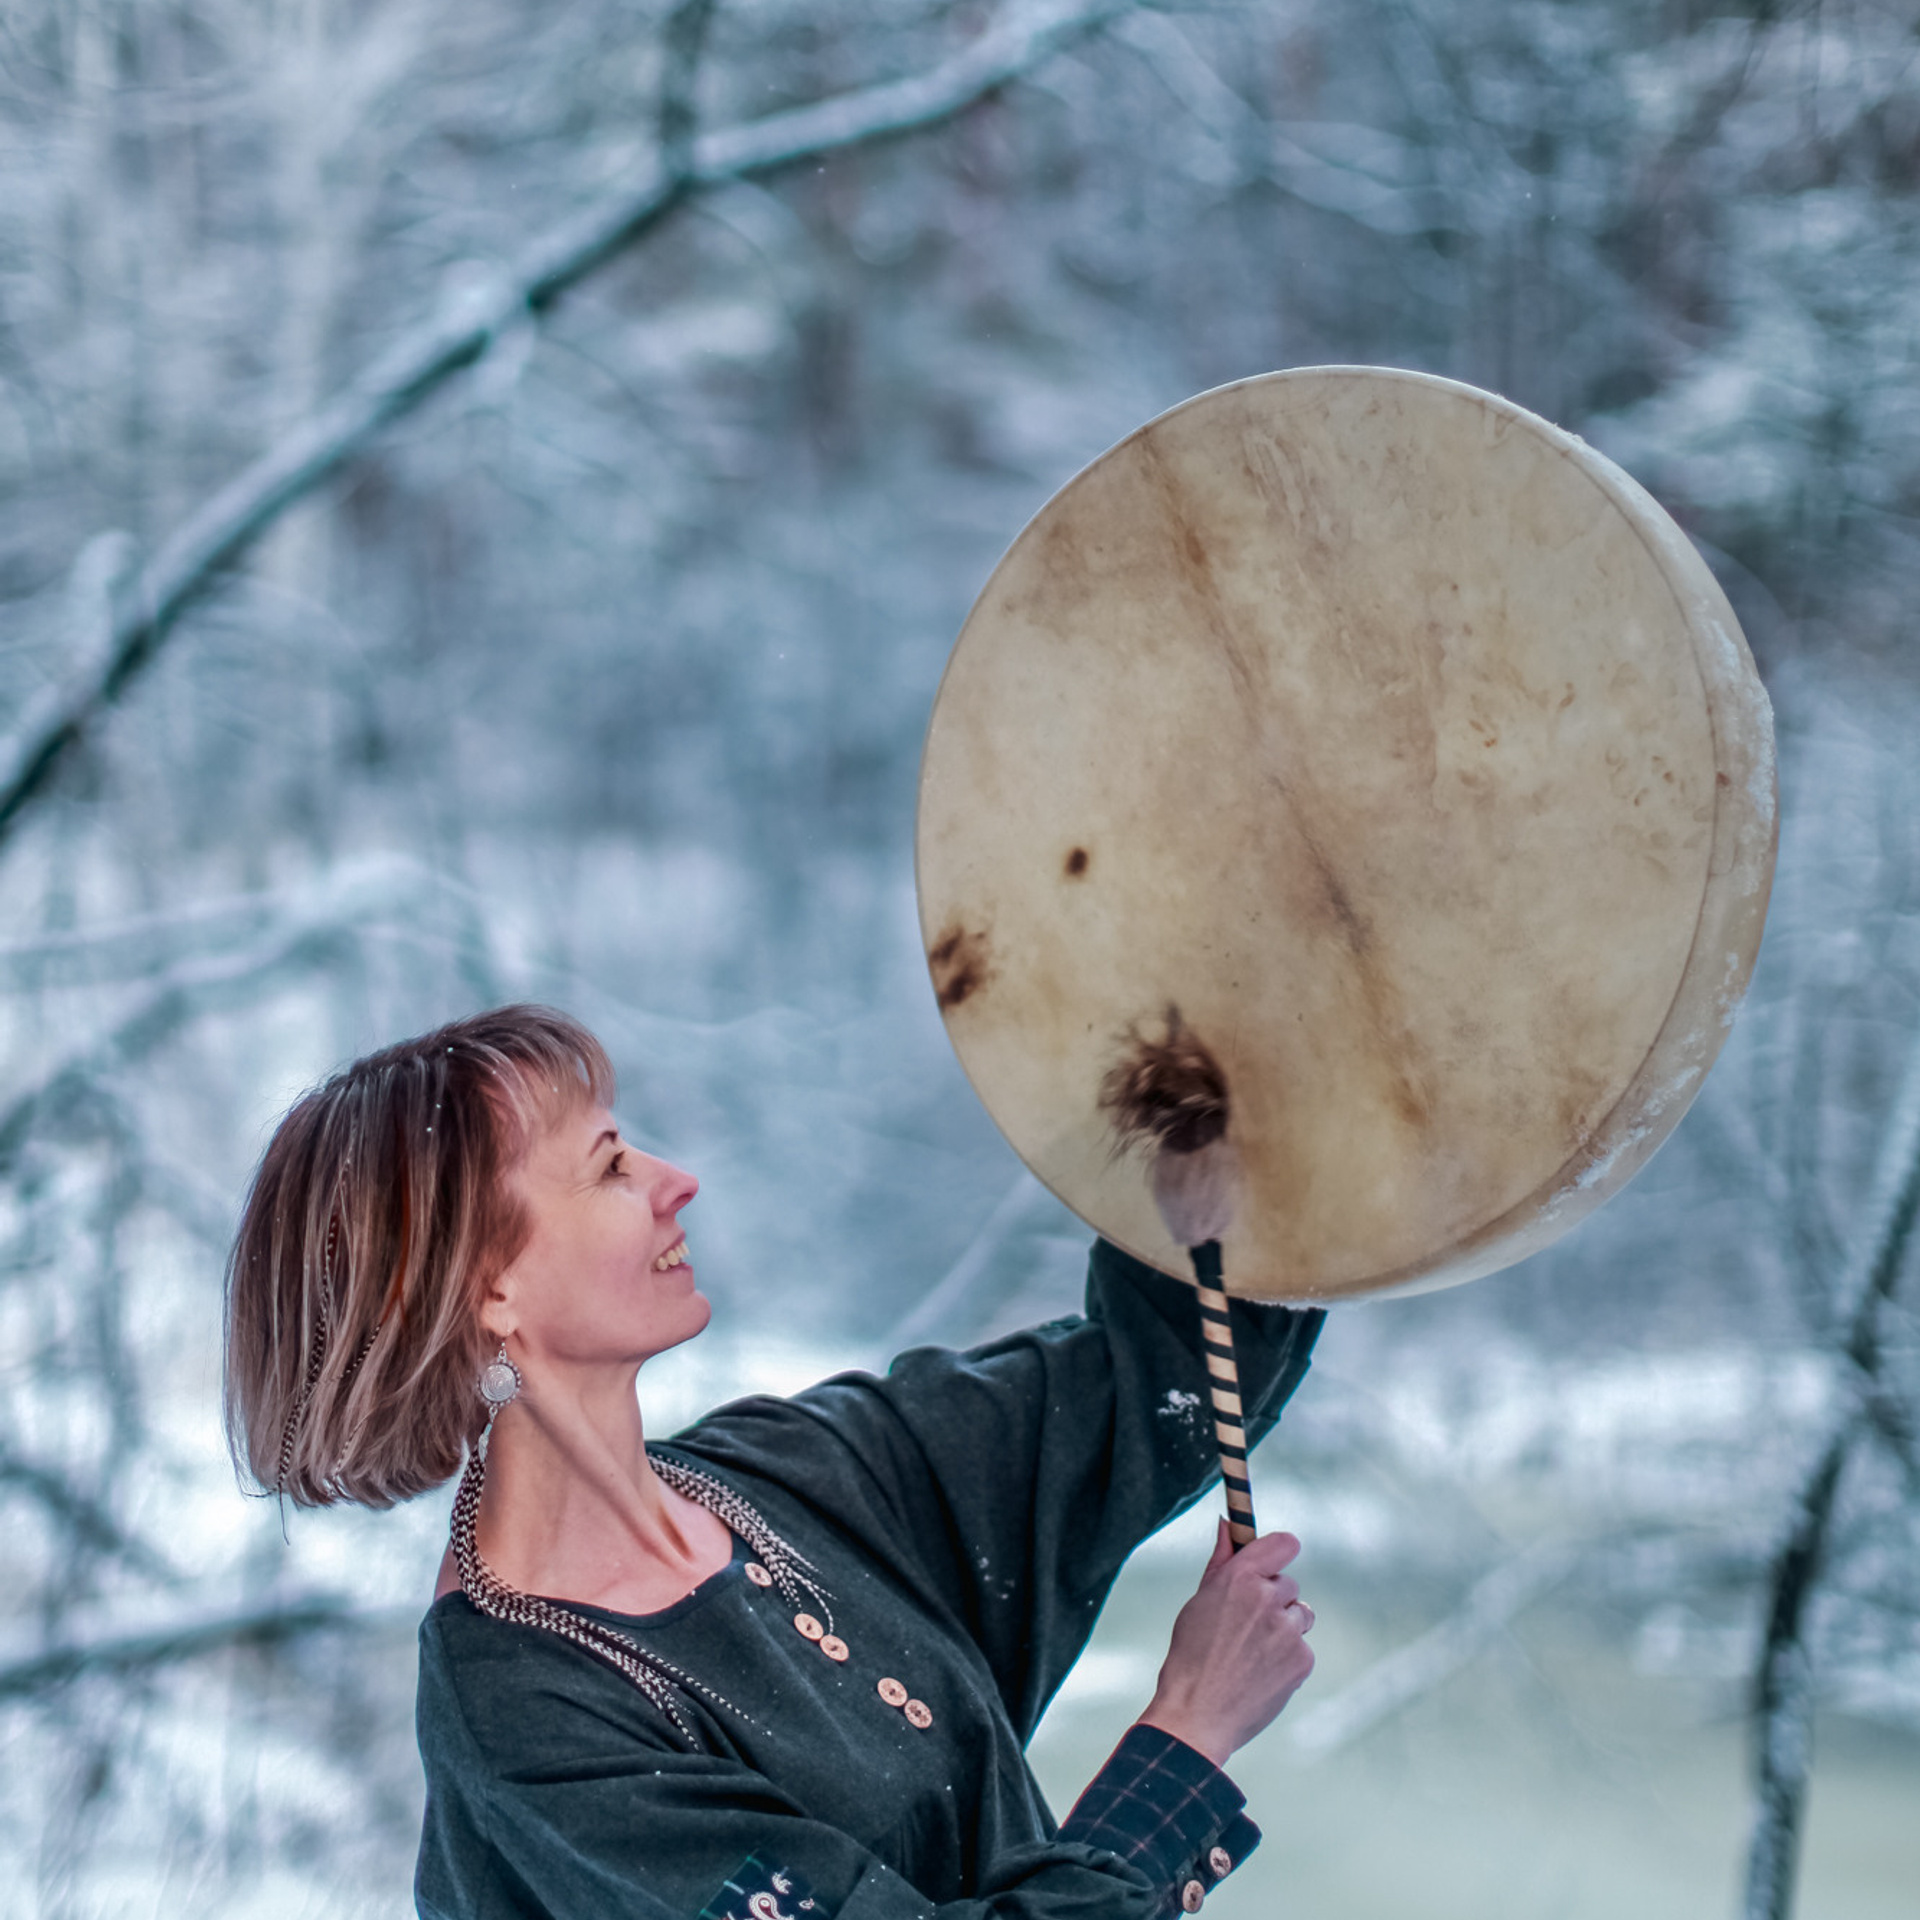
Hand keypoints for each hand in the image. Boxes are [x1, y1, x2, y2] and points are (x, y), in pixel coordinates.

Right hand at [1135, 1520, 1315, 1766]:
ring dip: (1284, 1627)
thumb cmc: (1191, 1654)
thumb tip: (1228, 1523)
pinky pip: (1302, 1648)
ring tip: (1253, 1651)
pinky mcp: (1302, 1660)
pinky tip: (1261, 1673)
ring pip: (1300, 1615)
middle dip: (1272, 1600)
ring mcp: (1288, 1631)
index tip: (1272, 1563)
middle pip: (1288, 1584)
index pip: (1284, 1543)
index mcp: (1240, 1577)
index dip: (1280, 1551)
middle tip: (1244, 1626)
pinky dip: (1287, 1658)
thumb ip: (1221, 1559)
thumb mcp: (1200, 1600)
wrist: (1198, 1714)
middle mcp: (1268, 1598)